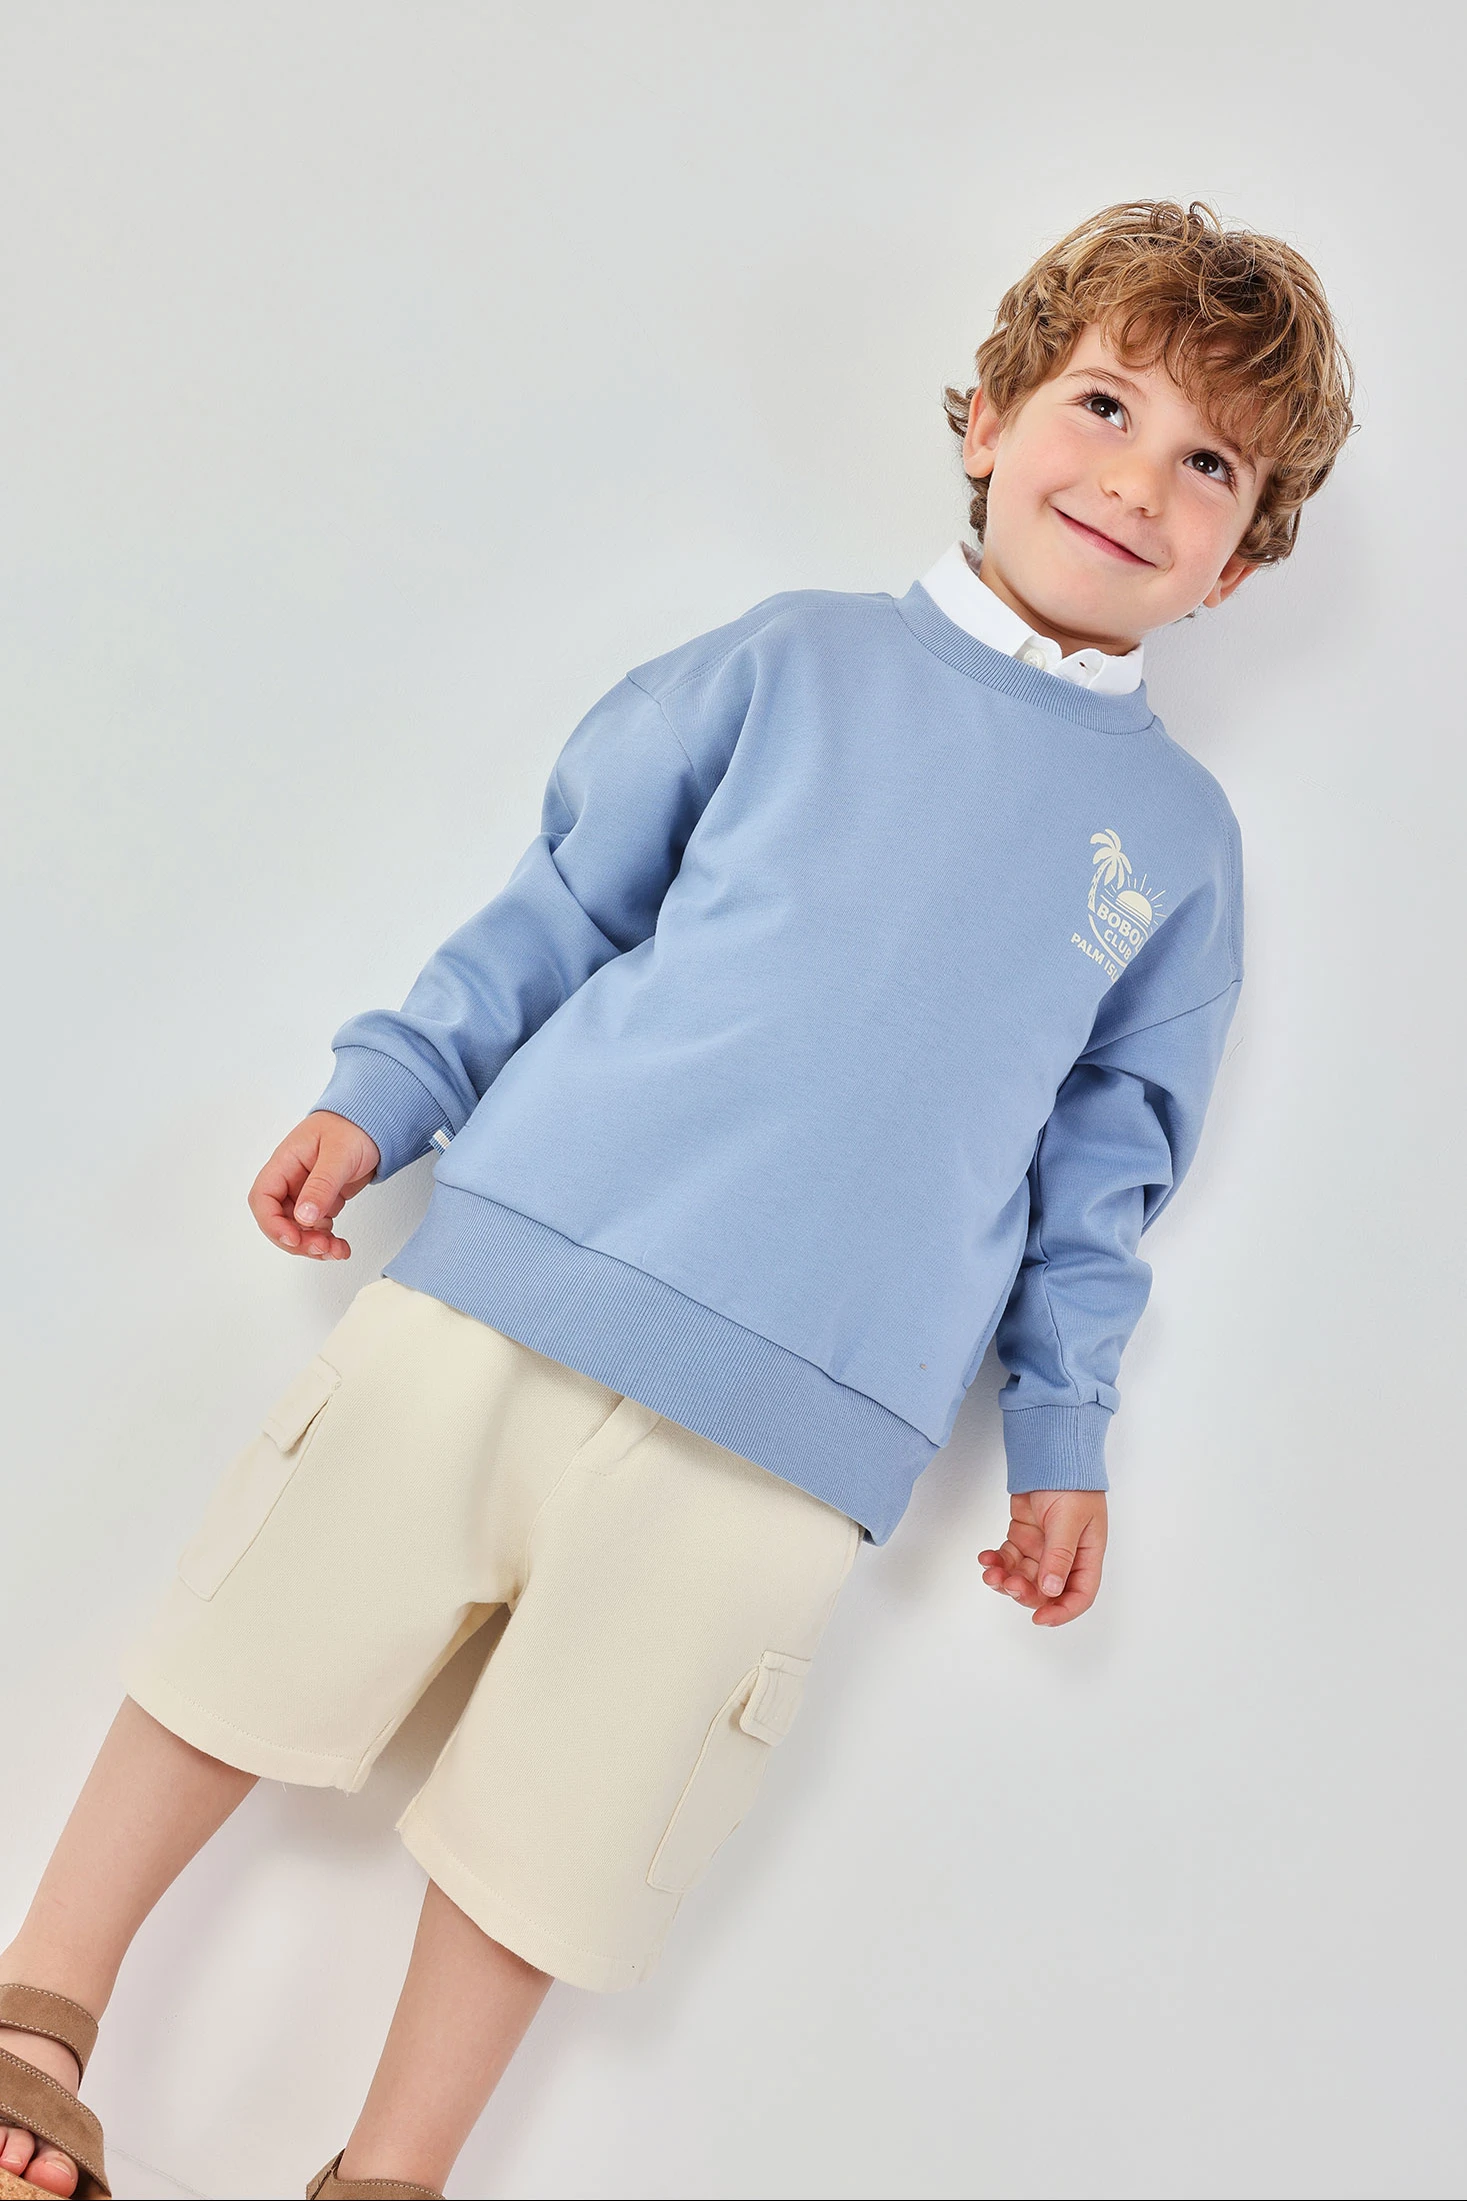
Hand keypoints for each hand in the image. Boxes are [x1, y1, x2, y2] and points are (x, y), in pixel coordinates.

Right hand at [247, 1110, 380, 1259]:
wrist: (375, 1123)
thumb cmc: (352, 1127)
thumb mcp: (338, 1154)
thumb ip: (321, 1185)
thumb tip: (303, 1217)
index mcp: (285, 1163)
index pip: (263, 1198)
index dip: (272, 1223)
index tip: (293, 1238)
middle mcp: (291, 1180)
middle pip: (278, 1220)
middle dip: (296, 1240)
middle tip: (321, 1248)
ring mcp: (305, 1192)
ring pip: (297, 1229)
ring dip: (312, 1245)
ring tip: (336, 1250)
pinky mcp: (321, 1201)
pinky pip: (315, 1228)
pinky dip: (326, 1241)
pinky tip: (340, 1246)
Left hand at [978, 1489, 1107, 1626]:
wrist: (1050, 1454)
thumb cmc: (1071, 1483)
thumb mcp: (1069, 1520)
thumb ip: (1059, 1555)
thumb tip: (1050, 1590)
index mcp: (1087, 1555)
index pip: (1080, 1594)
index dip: (1062, 1612)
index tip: (1039, 1618)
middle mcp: (1066, 1556)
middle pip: (1046, 1590)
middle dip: (1025, 1593)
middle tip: (1008, 1584)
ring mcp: (1042, 1547)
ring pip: (1023, 1577)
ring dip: (1006, 1579)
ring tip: (991, 1571)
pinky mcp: (1023, 1537)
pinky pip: (1008, 1559)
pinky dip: (996, 1562)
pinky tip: (986, 1558)